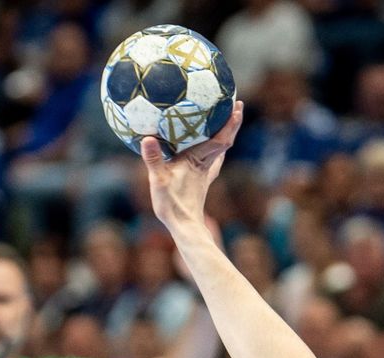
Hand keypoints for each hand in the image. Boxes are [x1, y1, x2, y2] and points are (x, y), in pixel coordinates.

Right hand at [140, 101, 243, 228]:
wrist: (184, 227)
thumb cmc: (172, 205)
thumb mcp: (159, 181)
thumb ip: (153, 159)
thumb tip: (147, 138)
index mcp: (198, 161)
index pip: (220, 139)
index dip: (229, 123)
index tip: (237, 106)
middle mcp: (206, 164)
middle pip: (224, 140)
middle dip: (232, 122)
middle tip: (236, 103)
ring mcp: (205, 172)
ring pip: (220, 148)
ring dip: (225, 133)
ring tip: (226, 118)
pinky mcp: (201, 178)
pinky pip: (211, 157)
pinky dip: (214, 145)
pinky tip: (208, 143)